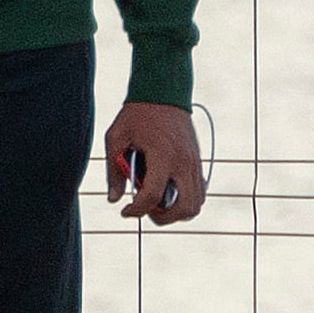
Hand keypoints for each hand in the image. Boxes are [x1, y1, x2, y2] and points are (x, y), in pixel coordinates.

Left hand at [104, 102, 205, 224]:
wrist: (164, 95)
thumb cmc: (136, 116)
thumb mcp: (116, 138)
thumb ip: (114, 171)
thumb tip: (114, 199)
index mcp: (162, 156)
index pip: (152, 196)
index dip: (136, 210)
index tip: (125, 211)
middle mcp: (183, 163)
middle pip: (184, 208)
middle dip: (163, 218)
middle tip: (144, 209)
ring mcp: (194, 164)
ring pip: (196, 204)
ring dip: (176, 211)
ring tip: (154, 202)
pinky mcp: (198, 163)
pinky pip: (199, 192)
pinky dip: (185, 201)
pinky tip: (166, 193)